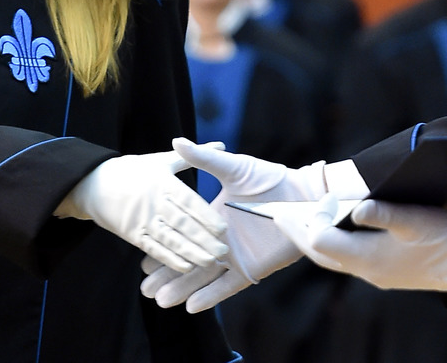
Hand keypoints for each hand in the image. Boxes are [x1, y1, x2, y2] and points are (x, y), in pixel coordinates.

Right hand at [56, 149, 228, 272]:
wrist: (93, 183)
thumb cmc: (133, 170)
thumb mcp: (161, 160)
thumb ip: (193, 156)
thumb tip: (221, 145)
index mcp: (163, 182)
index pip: (188, 201)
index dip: (205, 216)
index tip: (223, 228)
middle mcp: (154, 202)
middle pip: (182, 223)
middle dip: (203, 238)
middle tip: (224, 251)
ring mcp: (142, 219)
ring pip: (170, 239)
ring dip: (190, 252)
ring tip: (210, 262)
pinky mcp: (132, 234)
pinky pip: (153, 248)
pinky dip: (169, 259)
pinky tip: (186, 268)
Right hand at [140, 138, 329, 312]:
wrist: (304, 195)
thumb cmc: (270, 178)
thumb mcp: (233, 167)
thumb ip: (204, 159)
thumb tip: (177, 140)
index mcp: (213, 216)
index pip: (182, 234)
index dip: (164, 245)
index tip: (142, 257)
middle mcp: (221, 239)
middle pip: (188, 259)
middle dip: (166, 273)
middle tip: (144, 286)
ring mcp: (235, 255)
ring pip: (203, 275)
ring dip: (182, 288)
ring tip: (159, 300)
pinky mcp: (251, 268)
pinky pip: (227, 285)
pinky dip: (210, 296)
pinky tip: (190, 307)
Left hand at [275, 193, 446, 304]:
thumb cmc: (444, 240)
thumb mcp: (414, 219)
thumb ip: (382, 213)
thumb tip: (355, 208)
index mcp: (367, 258)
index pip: (320, 241)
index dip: (309, 220)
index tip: (308, 202)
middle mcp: (365, 270)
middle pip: (319, 253)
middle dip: (298, 232)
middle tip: (279, 214)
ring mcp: (374, 274)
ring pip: (331, 258)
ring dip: (313, 238)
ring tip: (299, 218)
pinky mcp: (383, 272)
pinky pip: (346, 258)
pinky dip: (332, 243)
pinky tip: (332, 229)